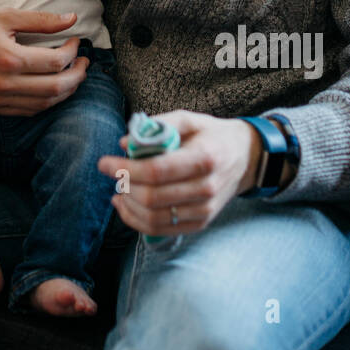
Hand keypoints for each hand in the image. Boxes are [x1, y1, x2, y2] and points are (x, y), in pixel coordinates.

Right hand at [0, 8, 88, 115]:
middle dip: (77, 75)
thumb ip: (40, 20)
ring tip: (72, 75)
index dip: (73, 52)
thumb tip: (72, 18)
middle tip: (83, 62)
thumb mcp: (2, 15)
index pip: (56, 62)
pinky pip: (26, 111)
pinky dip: (44, 102)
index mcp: (9, 58)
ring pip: (44, 104)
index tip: (75, 40)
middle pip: (56, 88)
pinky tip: (50, 89)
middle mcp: (4, 84)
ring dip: (65, 91)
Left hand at [98, 111, 262, 237]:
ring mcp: (205, 209)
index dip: (125, 169)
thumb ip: (158, 126)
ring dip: (128, 206)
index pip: (156, 171)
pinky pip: (162, 230)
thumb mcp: (189, 119)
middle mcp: (206, 188)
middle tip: (111, 173)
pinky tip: (126, 206)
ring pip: (154, 218)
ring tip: (117, 191)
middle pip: (152, 197)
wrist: (246, 158)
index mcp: (204, 158)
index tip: (104, 163)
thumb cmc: (211, 135)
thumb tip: (124, 143)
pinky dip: (137, 221)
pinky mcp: (201, 222)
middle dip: (124, 186)